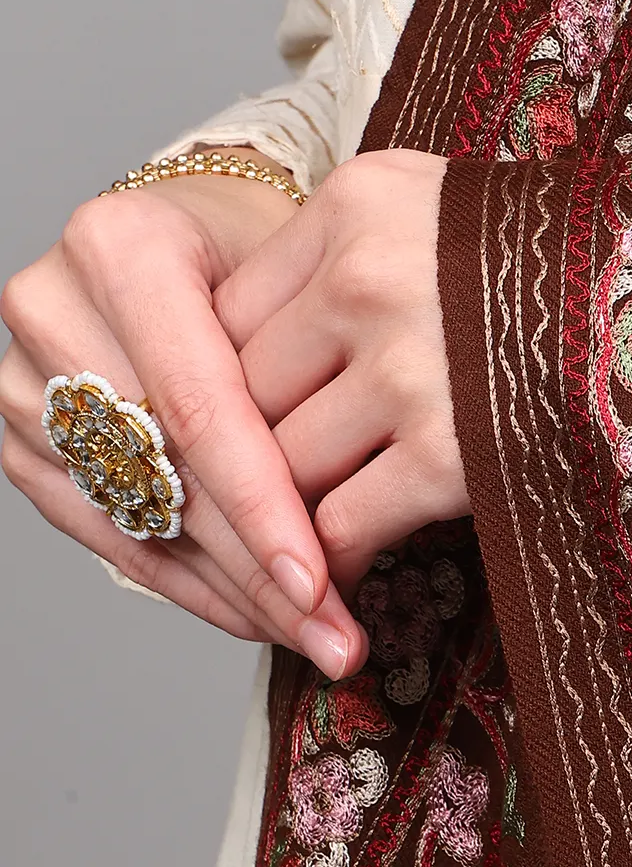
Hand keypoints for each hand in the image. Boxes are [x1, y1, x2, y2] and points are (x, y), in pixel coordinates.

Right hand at [0, 163, 363, 679]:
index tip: (322, 585)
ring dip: (232, 589)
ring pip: (138, 515)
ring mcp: (23, 379)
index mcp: (121, 248)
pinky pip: (108, 533)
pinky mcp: (22, 439)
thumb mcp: (302, 281)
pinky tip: (256, 617)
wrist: (196, 230)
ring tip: (315, 635)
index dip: (262, 507)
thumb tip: (363, 519)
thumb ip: (310, 378)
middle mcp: (51, 307)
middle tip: (337, 636)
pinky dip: (189, 583)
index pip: (198, 408)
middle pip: (166, 473)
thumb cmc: (266, 252)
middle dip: (260, 569)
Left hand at [216, 151, 467, 600]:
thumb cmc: (553, 260)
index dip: (226, 384)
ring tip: (309, 532)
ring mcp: (410, 366)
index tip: (240, 426)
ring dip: (294, 511)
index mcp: (353, 205)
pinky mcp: (453, 453)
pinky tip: (355, 561)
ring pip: (283, 467)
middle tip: (259, 498)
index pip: (227, 315)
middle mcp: (367, 277)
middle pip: (244, 395)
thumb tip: (241, 340)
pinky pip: (343, 523)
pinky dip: (339, 555)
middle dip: (252, 458)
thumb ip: (342, 251)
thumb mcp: (435, 206)